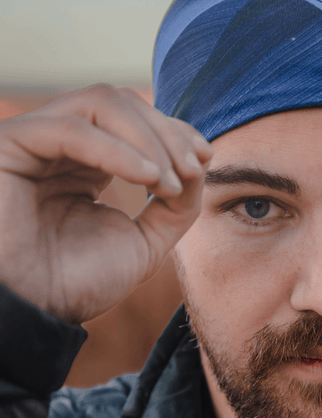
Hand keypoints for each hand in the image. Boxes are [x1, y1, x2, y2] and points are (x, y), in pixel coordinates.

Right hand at [0, 85, 211, 322]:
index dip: (175, 131)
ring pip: (101, 103)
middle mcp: (61, 144)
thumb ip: (176, 204)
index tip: (206, 157)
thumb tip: (200, 165)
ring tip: (170, 182)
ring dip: (149, 140)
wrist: (36, 314)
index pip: (135, 119)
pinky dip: (118, 150)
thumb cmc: (80, 281)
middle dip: (168, 134)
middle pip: (124, 103)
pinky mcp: (9, 145)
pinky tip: (149, 178)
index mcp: (88, 161)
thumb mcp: (146, 241)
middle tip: (193, 171)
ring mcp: (34, 140)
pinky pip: (71, 129)